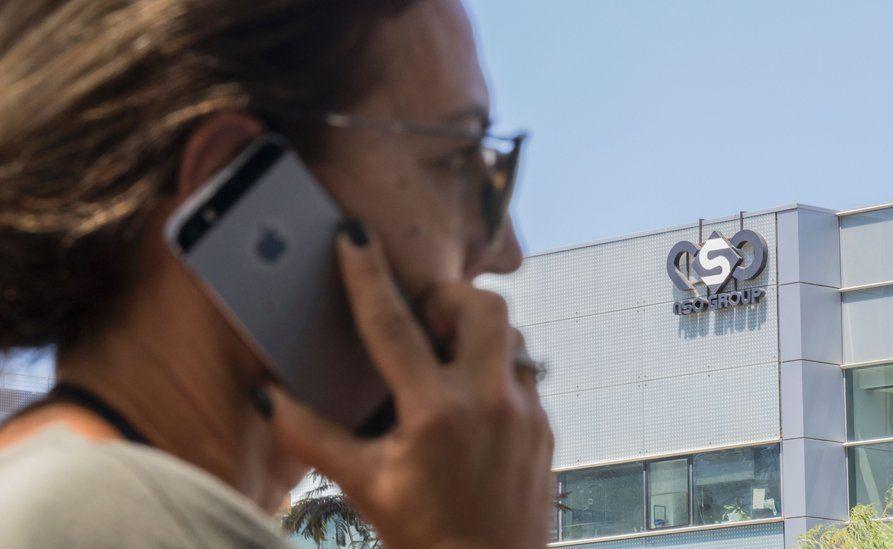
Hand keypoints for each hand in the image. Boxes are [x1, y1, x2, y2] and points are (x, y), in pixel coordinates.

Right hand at [267, 221, 554, 548]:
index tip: (354, 235)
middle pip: (481, 306)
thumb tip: (267, 398)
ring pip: (511, 333)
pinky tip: (471, 400)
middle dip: (448, 296)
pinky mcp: (545, 426)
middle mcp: (489, 402)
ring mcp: (526, 412)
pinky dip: (495, 368)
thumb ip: (313, 436)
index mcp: (435, 413)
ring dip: (477, 333)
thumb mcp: (365, 485)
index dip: (366, 275)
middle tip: (422, 318)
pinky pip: (523, 371)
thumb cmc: (426, 537)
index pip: (391, 326)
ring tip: (445, 359)